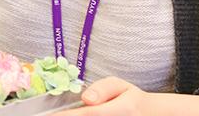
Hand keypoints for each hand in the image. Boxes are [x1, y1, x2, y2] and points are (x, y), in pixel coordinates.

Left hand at [52, 77, 198, 115]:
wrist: (151, 115)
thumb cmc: (131, 99)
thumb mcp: (121, 86)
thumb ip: (103, 88)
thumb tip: (86, 98)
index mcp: (118, 110)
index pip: (86, 114)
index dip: (64, 115)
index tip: (48, 115)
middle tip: (50, 115)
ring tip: (60, 114)